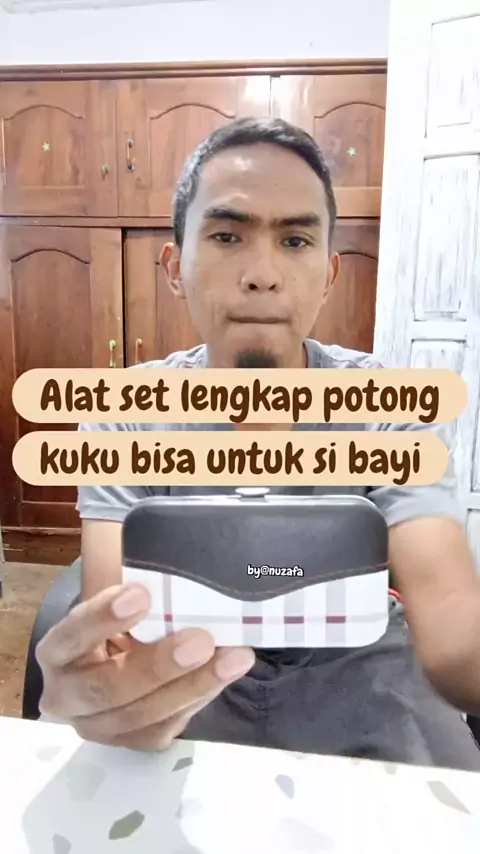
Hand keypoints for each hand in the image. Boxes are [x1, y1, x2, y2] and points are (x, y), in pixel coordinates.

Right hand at [36, 582, 254, 750]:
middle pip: (107, 688)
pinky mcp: (130, 743)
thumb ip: (128, 580)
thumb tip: (153, 542)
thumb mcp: (114, 597)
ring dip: (193, 686)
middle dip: (157, 666)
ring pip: (141, 716)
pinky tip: (225, 674)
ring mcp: (97, 726)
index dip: (102, 617)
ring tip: (234, 658)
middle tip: (201, 640)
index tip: (141, 594)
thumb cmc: (118, 622)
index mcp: (56, 652)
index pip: (71, 634)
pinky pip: (164, 728)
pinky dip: (198, 699)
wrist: (118, 660)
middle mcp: (66, 697)